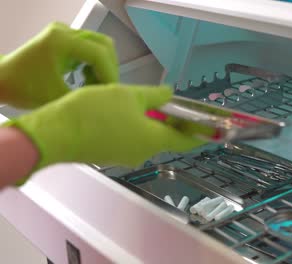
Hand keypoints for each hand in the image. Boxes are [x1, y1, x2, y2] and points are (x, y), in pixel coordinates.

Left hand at [0, 22, 118, 108]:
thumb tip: (108, 97)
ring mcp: (63, 32)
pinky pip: (90, 46)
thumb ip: (87, 96)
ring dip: (103, 65)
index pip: (99, 53)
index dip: (110, 74)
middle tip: (106, 89)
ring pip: (100, 45)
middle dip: (109, 68)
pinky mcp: (63, 37)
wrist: (3, 80)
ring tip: (95, 84)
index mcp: (61, 41)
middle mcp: (64, 31)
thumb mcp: (59, 98)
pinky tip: (86, 77)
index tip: (111, 92)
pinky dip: (94, 62)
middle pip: (104, 45)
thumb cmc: (26, 90)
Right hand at [8, 84, 204, 169]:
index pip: (185, 141)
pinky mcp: (109, 154)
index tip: (212, 131)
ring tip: (150, 103)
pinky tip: (127, 112)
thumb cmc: (95, 113)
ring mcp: (125, 155)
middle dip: (174, 123)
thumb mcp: (129, 96)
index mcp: (154, 140)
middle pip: (166, 138)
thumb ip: (154, 96)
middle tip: (176, 106)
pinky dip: (136, 127)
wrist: (55, 134)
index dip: (200, 135)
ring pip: (146, 137)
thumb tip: (170, 94)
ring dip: (152, 122)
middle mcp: (143, 152)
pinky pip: (130, 139)